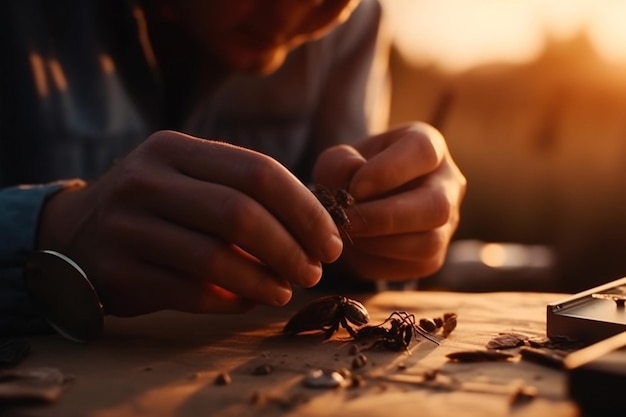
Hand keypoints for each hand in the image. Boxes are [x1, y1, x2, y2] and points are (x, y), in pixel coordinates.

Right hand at [37, 131, 342, 315]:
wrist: (76, 234)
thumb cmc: (156, 206)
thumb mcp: (190, 180)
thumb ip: (244, 192)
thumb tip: (316, 226)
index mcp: (175, 150)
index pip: (257, 172)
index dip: (304, 209)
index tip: (331, 240)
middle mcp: (148, 180)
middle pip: (240, 213)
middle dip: (290, 246)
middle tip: (315, 270)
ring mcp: (128, 226)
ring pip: (216, 257)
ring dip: (264, 280)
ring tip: (287, 289)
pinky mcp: (119, 272)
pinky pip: (192, 290)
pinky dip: (231, 300)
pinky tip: (250, 300)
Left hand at [312, 122, 465, 281]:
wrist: (357, 210)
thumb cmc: (351, 176)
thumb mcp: (338, 160)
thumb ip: (340, 164)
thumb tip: (354, 180)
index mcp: (428, 145)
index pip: (422, 151)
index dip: (388, 170)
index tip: (354, 188)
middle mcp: (448, 183)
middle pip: (436, 205)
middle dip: (385, 217)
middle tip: (347, 219)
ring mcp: (447, 223)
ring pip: (428, 242)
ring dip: (380, 242)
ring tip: (349, 233)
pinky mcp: (434, 256)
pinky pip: (414, 265)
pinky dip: (379, 259)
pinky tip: (359, 246)